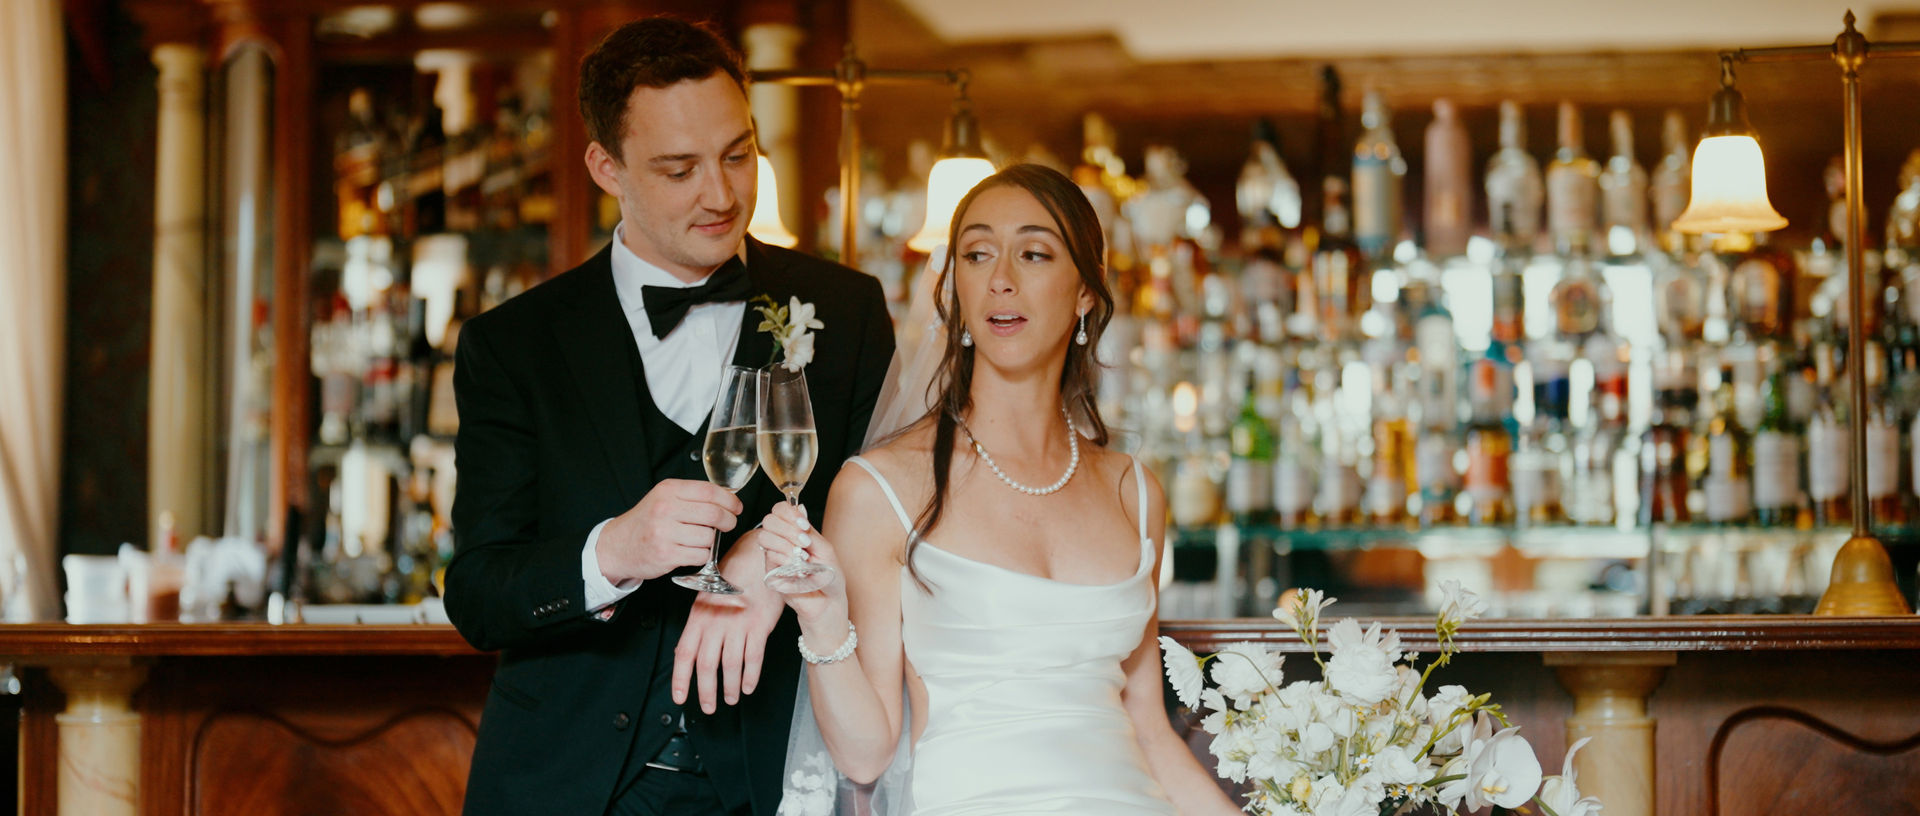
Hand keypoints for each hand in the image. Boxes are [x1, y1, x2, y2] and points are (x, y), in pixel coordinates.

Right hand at [597, 479, 743, 583]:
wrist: (617, 545)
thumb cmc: (646, 521)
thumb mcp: (664, 498)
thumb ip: (692, 496)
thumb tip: (727, 499)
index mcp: (668, 490)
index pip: (710, 492)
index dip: (730, 500)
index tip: (736, 507)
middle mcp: (665, 509)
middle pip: (714, 514)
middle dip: (728, 521)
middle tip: (728, 524)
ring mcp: (664, 533)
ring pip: (709, 537)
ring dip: (710, 541)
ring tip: (697, 539)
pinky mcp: (666, 554)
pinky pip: (700, 555)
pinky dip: (701, 555)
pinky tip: (690, 550)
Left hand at [670, 529, 783, 713]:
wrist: (759, 556)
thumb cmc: (734, 573)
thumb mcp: (708, 595)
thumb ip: (699, 622)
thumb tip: (688, 649)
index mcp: (698, 615)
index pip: (684, 654)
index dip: (680, 680)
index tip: (680, 697)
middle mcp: (715, 622)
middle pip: (706, 666)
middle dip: (706, 692)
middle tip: (708, 707)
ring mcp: (737, 625)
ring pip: (730, 667)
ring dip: (729, 688)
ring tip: (730, 699)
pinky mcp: (759, 626)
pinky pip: (753, 659)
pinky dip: (750, 676)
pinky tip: (747, 686)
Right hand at [754, 502, 846, 625]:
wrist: (828, 601)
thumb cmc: (828, 576)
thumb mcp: (825, 548)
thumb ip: (810, 531)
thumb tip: (799, 508)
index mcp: (795, 532)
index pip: (780, 510)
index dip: (788, 512)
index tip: (803, 523)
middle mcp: (782, 541)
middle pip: (769, 520)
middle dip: (788, 528)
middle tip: (804, 541)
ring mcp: (774, 556)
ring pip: (765, 536)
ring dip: (785, 542)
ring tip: (802, 555)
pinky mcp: (771, 572)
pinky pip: (769, 556)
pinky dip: (785, 558)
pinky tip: (797, 566)